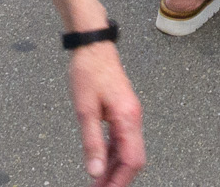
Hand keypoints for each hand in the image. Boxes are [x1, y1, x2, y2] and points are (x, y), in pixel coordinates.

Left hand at [64, 38, 146, 186]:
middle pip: (133, 159)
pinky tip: (100, 163)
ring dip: (113, 169)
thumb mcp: (85, 111)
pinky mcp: (123, 112)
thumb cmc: (89, 72)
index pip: (132, 160)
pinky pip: (121, 140)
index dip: (120, 181)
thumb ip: (92, 143)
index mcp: (128, 118)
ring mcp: (129, 115)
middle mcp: (133, 118)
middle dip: (117, 178)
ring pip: (127, 151)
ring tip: (96, 182)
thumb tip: (95, 172)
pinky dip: (112, 155)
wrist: (93, 47)